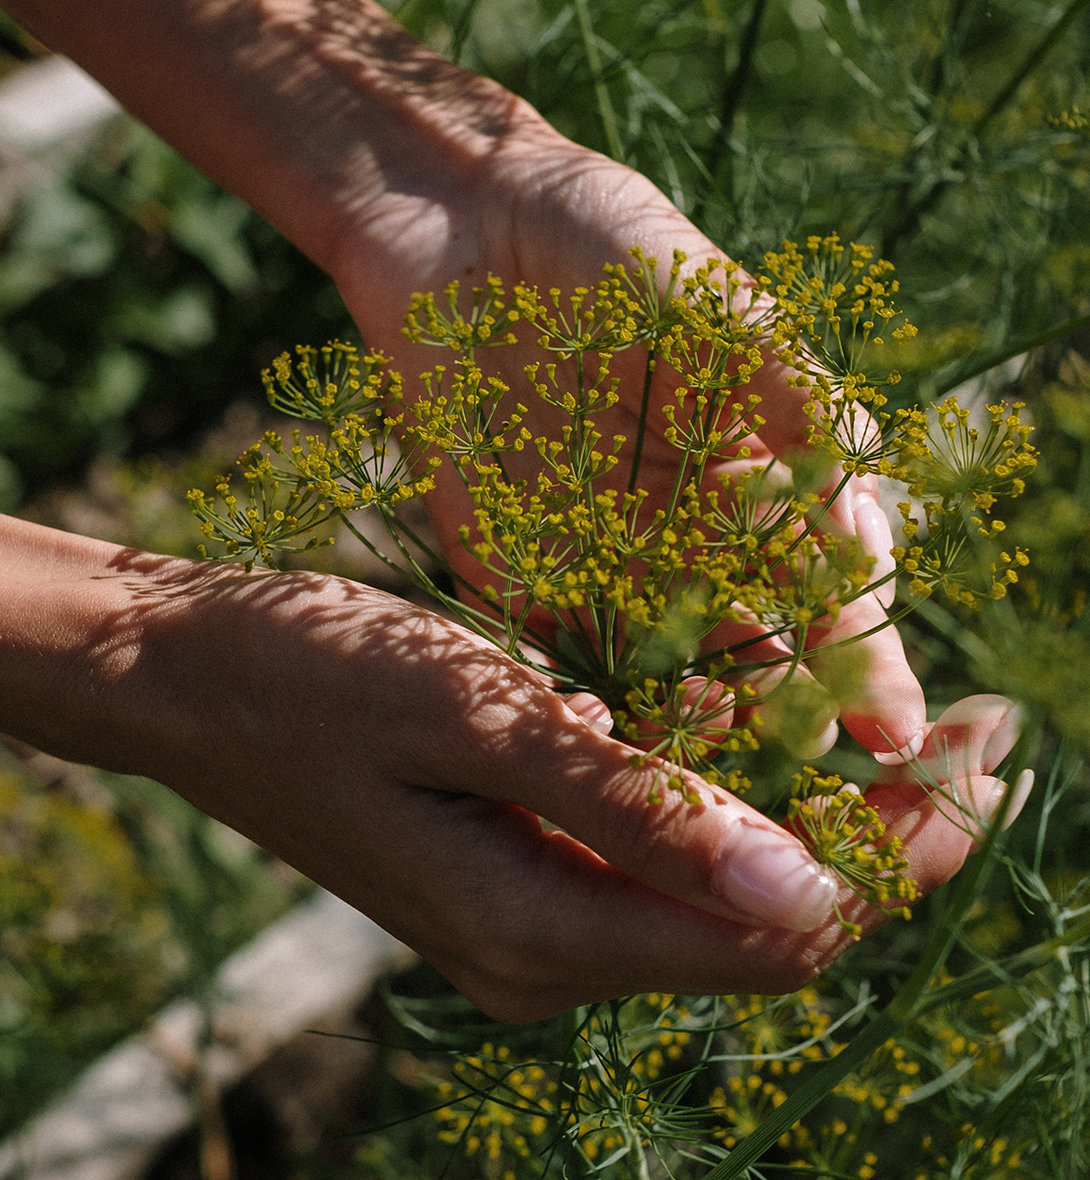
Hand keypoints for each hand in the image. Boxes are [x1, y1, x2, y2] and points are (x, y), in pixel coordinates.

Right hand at [92, 554, 1006, 1021]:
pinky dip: (724, 808)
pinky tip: (756, 729)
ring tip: (896, 725)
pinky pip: (653, 868)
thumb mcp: (479, 720)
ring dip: (812, 819)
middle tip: (985, 728)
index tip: (998, 752)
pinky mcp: (509, 884)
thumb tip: (810, 890)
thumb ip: (638, 811)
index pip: (782, 932)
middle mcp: (544, 960)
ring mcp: (524, 930)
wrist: (180, 682)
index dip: (906, 854)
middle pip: (766, 930)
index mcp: (541, 932)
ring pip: (718, 899)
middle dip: (885, 838)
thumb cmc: (310, 677)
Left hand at [329, 123, 924, 756]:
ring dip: (685, 725)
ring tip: (711, 760)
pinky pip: (546, 656)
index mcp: (758, 481)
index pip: (828, 588)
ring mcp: (599, 564)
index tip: (895, 729)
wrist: (461, 233)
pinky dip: (575, 705)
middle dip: (783, 719)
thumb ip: (789, 392)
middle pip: (750, 653)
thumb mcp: (716, 301)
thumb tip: (863, 494)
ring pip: (656, 676)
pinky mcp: (509, 573)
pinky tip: (604, 741)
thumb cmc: (609, 247)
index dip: (865, 660)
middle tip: (805, 769)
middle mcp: (686, 539)